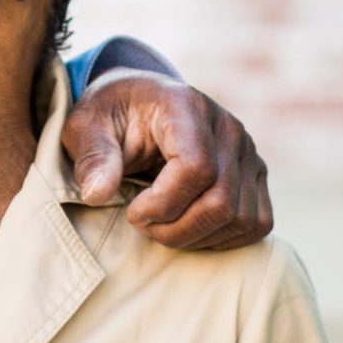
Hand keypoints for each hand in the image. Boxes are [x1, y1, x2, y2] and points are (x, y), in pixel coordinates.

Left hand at [63, 69, 271, 249]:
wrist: (139, 103)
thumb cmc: (111, 115)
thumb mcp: (87, 125)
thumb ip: (93, 156)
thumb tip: (98, 194)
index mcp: (187, 108)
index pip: (196, 168)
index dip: (162, 203)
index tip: (132, 211)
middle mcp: (228, 129)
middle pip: (221, 201)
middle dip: (175, 229)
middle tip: (142, 224)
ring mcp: (248, 153)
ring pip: (241, 219)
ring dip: (196, 237)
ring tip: (161, 226)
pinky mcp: (255, 176)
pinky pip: (256, 224)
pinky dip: (222, 239)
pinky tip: (188, 229)